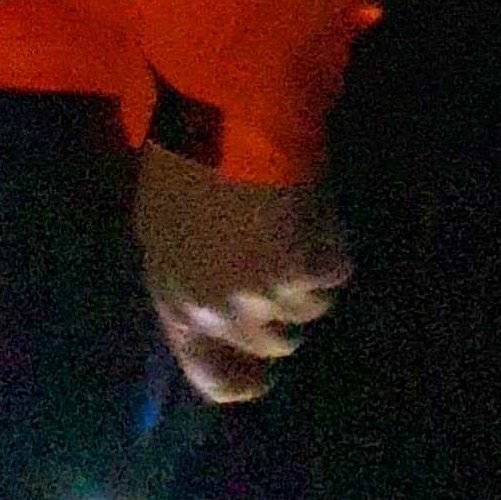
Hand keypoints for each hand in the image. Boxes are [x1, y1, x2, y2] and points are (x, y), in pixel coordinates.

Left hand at [135, 138, 352, 401]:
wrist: (218, 120)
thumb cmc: (184, 162)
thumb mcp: (166, 230)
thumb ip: (191, 279)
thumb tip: (222, 310)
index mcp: (175, 300)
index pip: (210, 376)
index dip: (242, 379)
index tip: (264, 374)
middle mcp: (218, 311)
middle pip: (272, 343)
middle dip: (282, 308)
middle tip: (281, 260)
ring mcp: (264, 296)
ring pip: (309, 309)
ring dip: (307, 274)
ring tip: (289, 220)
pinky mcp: (306, 272)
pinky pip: (333, 273)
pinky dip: (330, 245)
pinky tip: (308, 208)